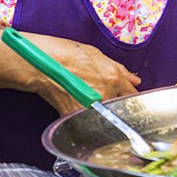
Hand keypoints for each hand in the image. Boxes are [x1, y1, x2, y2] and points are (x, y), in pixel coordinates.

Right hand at [12, 32, 141, 114]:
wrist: (42, 63)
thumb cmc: (67, 54)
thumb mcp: (97, 55)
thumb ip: (119, 69)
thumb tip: (135, 80)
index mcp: (113, 78)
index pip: (131, 94)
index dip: (129, 97)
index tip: (127, 99)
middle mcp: (105, 94)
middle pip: (119, 107)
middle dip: (115, 104)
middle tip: (104, 98)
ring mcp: (91, 107)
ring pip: (105, 116)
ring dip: (102, 112)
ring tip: (89, 101)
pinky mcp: (75, 117)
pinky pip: (88, 122)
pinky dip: (86, 118)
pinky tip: (80, 107)